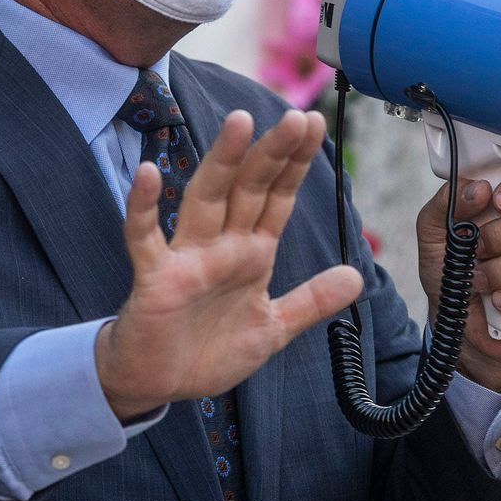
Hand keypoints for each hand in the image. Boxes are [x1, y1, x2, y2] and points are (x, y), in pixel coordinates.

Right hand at [96, 109, 365, 420]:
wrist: (158, 383)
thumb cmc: (208, 350)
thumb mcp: (273, 327)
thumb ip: (311, 301)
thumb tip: (357, 276)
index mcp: (250, 254)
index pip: (277, 199)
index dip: (295, 163)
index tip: (313, 124)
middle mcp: (221, 246)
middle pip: (248, 189)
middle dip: (272, 153)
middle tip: (295, 116)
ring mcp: (186, 258)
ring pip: (206, 199)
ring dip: (222, 162)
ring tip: (240, 123)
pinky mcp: (155, 278)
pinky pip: (144, 237)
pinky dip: (143, 207)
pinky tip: (148, 173)